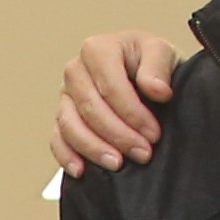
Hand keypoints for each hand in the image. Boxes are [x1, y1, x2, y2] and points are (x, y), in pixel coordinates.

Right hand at [54, 30, 184, 174]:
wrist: (144, 78)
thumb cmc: (150, 64)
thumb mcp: (162, 53)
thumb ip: (158, 67)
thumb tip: (156, 89)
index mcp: (98, 49)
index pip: (109, 84)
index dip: (131, 112)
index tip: (153, 133)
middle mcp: (76, 70)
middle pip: (89, 107)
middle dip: (117, 134)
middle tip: (142, 153)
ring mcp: (66, 96)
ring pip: (70, 126)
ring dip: (94, 148)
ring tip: (117, 163)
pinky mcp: (63, 118)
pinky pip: (57, 139)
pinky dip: (66, 156)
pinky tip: (81, 169)